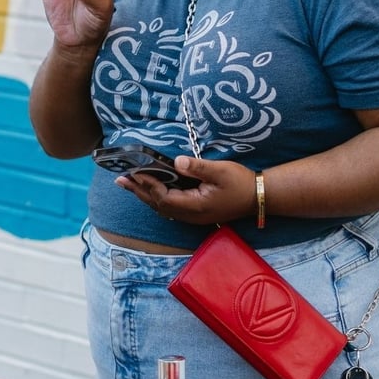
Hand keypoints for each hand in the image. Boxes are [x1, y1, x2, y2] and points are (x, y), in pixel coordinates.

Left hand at [117, 157, 256, 225]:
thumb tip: (176, 161)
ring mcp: (193, 217)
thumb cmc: (241, 183)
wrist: (258, 198)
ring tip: (130, 184)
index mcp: (195, 206)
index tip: (134, 172)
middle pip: (158, 205)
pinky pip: (170, 208)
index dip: (148, 184)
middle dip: (139, 191)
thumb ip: (197, 167)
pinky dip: (157, 198)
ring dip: (146, 195)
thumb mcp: (220, 171)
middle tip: (120, 180)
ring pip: (162, 208)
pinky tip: (152, 191)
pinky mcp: (197, 213)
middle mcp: (191, 215)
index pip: (163, 196)